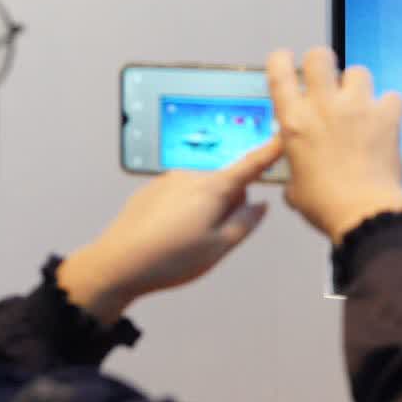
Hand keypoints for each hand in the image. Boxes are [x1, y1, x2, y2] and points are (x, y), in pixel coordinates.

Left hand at [57, 138, 283, 322]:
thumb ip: (245, 223)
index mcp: (213, 188)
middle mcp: (191, 176)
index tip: (284, 138)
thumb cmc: (169, 259)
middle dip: (228, 204)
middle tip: (214, 238)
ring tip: (185, 242)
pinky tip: (168, 236)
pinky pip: (179, 195)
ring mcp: (168, 181)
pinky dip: (182, 211)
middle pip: (225, 183)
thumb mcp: (219, 247)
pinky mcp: (151, 190)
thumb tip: (261, 206)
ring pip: (201, 191)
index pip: (250, 166)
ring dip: (203, 209)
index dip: (270, 153)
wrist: (117, 263)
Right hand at [267, 47, 401, 243]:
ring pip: (357, 71)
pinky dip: (388, 106)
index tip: (285, 60)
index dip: (281, 60)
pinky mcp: (387, 116)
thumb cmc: (325, 205)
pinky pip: (391, 96)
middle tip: (326, 80)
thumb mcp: (295, 186)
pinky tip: (385, 121)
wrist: (363, 214)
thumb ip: (296, 167)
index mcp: (294, 121)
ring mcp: (357, 107)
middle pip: (320, 56)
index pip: (279, 72)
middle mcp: (324, 106)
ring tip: (359, 105)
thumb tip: (298, 171)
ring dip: (357, 86)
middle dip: (322, 63)